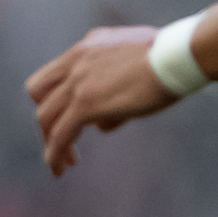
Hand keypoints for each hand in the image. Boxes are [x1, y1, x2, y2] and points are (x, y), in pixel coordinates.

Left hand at [26, 25, 177, 175]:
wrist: (177, 55)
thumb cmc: (170, 60)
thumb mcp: (135, 67)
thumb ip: (114, 91)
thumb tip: (102, 125)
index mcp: (88, 46)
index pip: (54, 74)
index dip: (55, 99)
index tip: (67, 118)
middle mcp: (76, 60)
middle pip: (40, 94)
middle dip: (47, 120)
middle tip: (62, 140)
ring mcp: (78, 82)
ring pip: (45, 117)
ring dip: (51, 142)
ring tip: (63, 163)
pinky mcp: (85, 104)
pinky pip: (59, 135)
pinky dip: (55, 154)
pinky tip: (59, 170)